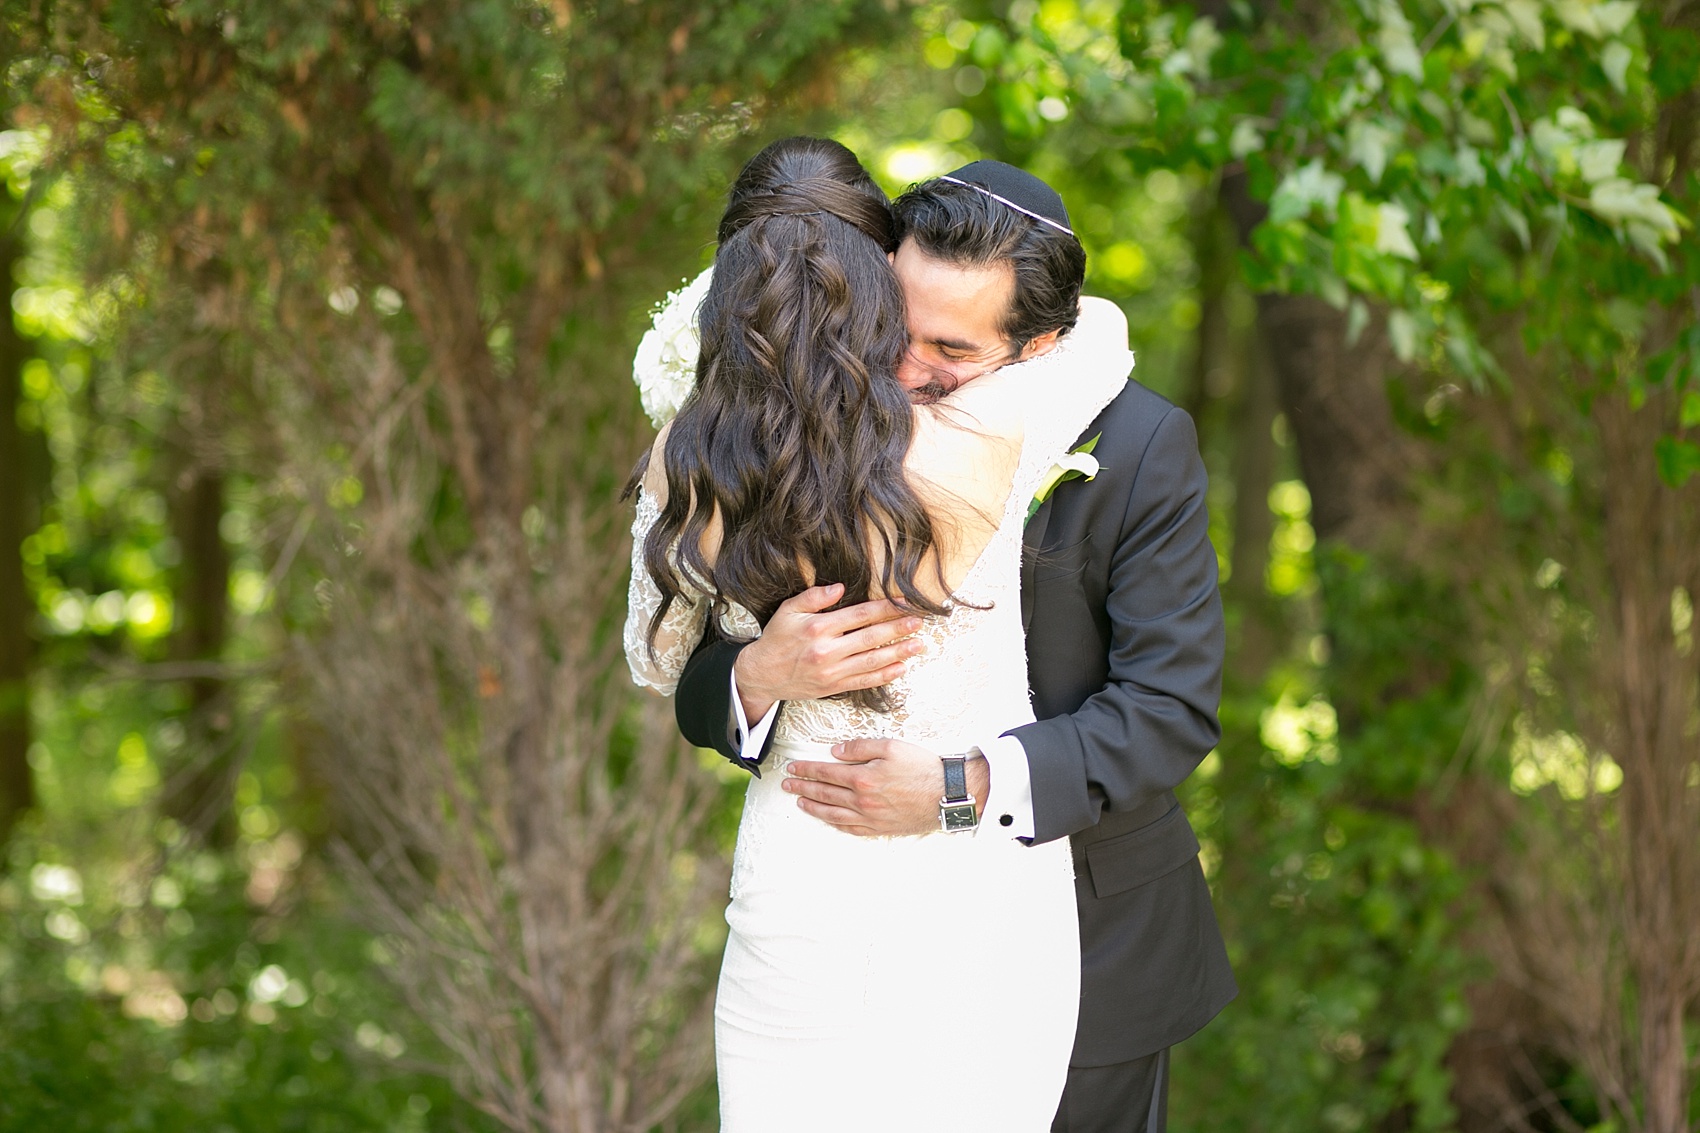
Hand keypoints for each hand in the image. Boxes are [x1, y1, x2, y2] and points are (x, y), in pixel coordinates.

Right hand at [732, 584, 923, 720]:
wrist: (761, 675)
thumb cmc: (776, 639)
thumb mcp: (788, 610)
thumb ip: (814, 597)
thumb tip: (840, 587)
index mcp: (818, 628)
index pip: (860, 615)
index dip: (885, 608)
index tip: (904, 603)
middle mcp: (827, 650)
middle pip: (871, 637)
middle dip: (898, 628)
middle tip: (919, 622)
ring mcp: (832, 671)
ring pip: (872, 660)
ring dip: (898, 652)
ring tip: (918, 644)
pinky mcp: (834, 687)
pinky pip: (864, 681)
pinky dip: (884, 675)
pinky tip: (901, 668)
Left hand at [783, 739, 988, 836]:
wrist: (947, 795)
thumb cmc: (922, 767)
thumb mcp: (891, 746)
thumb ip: (860, 748)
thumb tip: (836, 752)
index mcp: (862, 778)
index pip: (825, 773)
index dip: (806, 770)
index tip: (792, 768)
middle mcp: (861, 801)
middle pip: (824, 794)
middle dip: (802, 788)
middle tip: (786, 785)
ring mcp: (869, 817)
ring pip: (832, 814)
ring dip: (812, 807)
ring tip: (799, 802)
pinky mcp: (879, 828)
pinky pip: (850, 828)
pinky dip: (834, 823)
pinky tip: (827, 819)